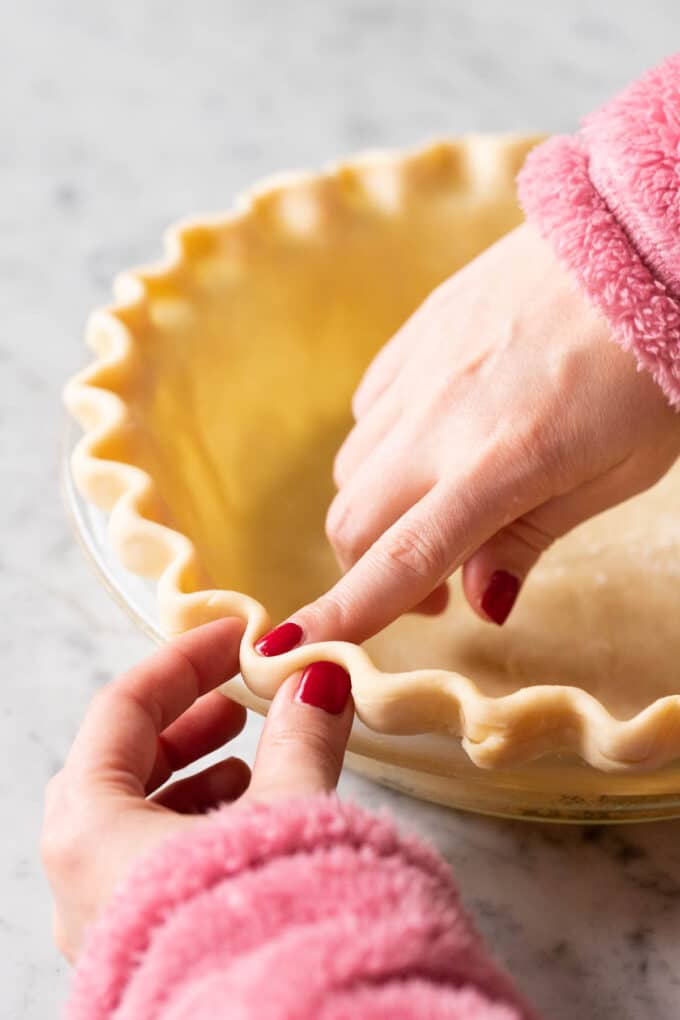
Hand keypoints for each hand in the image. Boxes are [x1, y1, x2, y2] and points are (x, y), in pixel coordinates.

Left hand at [41, 619, 352, 961]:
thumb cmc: (264, 925)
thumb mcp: (288, 813)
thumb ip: (300, 738)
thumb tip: (318, 680)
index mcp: (90, 827)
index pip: (123, 709)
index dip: (184, 659)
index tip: (235, 633)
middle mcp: (79, 874)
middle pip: (119, 762)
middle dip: (183, 718)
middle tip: (235, 693)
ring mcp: (104, 916)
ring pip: (133, 814)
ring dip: (190, 772)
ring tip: (248, 753)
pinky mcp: (140, 947)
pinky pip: (150, 860)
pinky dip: (192, 822)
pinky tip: (247, 817)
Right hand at [288, 223, 679, 643]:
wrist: (640, 243)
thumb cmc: (651, 369)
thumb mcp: (615, 474)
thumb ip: (531, 537)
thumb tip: (478, 603)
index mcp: (501, 463)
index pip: (402, 558)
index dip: (344, 613)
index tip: (288, 649)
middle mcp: (441, 418)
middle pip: (352, 520)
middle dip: (365, 571)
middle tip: (433, 586)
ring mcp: (422, 369)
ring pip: (352, 468)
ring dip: (377, 512)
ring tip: (436, 510)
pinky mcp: (419, 332)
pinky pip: (368, 409)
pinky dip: (382, 450)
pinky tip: (430, 445)